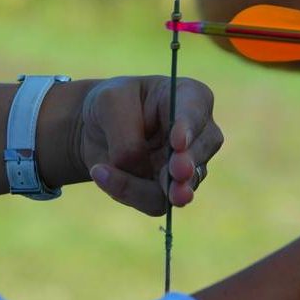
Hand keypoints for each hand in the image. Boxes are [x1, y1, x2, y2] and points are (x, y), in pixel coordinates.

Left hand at [80, 76, 222, 215]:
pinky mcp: (170, 192)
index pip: (195, 112)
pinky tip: (102, 175)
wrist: (99, 128)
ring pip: (177, 187)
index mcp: (191, 97)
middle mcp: (199, 135)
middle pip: (198, 154)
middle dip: (183, 167)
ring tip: (104, 174)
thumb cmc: (113, 104)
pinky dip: (126, 192)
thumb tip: (139, 171)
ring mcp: (190, 167)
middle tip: (175, 174)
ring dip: (141, 186)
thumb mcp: (110, 103)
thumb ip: (126, 136)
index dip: (188, 129)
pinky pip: (155, 202)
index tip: (178, 143)